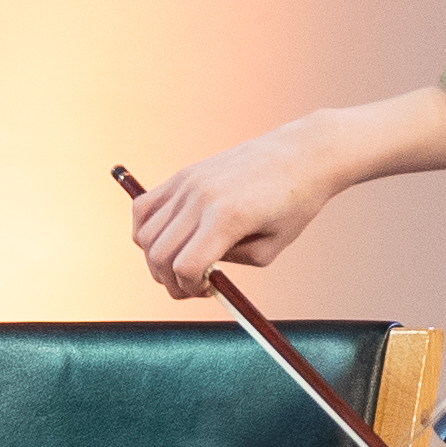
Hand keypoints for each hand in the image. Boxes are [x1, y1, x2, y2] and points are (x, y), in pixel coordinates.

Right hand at [127, 125, 347, 299]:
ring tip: (181, 261)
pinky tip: (167, 239)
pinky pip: (143, 207)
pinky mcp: (183, 174)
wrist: (302, 155)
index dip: (190, 289)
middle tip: (191, 284)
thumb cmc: (294, 203)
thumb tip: (197, 273)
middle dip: (170, 280)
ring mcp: (188, 183)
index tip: (206, 291)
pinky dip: (145, 230)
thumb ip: (229, 264)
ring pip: (144, 234)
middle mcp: (200, 198)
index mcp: (228, 218)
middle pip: (159, 254)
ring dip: (156, 258)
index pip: (185, 267)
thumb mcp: (270, 249)